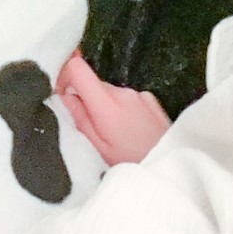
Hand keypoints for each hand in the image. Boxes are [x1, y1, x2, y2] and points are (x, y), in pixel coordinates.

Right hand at [55, 50, 171, 164]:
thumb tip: (63, 96)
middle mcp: (123, 92)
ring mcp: (140, 94)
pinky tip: (131, 132)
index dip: (65, 76)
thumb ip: (79, 119)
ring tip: (115, 135)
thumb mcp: (98, 148)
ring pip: (110, 93)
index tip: (63, 97)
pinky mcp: (151, 100)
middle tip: (93, 130)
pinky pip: (127, 99)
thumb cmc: (131, 163)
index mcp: (106, 103)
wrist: (169, 165)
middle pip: (94, 84)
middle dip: (87, 101)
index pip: (78, 68)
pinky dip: (123, 110)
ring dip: (106, 108)